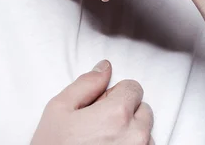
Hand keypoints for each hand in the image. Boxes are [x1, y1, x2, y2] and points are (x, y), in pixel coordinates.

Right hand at [30, 60, 154, 144]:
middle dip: (125, 114)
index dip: (114, 94)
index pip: (134, 88)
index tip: (100, 107)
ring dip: (130, 136)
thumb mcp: (59, 109)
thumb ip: (86, 83)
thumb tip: (105, 68)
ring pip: (145, 135)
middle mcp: (136, 136)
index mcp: (118, 113)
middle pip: (143, 110)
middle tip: (99, 128)